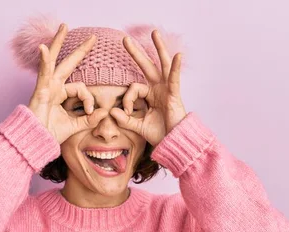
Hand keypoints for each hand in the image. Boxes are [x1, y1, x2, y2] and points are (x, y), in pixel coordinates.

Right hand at [28, 23, 108, 143]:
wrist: (35, 141)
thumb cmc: (51, 133)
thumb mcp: (76, 125)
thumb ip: (90, 119)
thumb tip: (105, 112)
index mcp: (61, 93)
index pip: (82, 88)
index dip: (89, 99)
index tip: (90, 111)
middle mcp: (54, 86)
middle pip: (67, 63)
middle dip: (79, 50)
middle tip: (93, 37)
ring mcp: (46, 86)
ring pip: (53, 60)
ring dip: (58, 41)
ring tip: (64, 26)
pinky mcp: (40, 91)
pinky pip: (43, 73)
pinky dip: (43, 60)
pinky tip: (43, 47)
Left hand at [109, 30, 186, 146]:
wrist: (174, 143)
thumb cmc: (160, 134)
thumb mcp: (138, 126)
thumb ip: (125, 119)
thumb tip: (111, 111)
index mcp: (150, 95)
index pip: (134, 88)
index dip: (128, 99)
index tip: (126, 111)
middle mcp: (158, 89)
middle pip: (146, 66)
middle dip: (136, 53)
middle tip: (124, 39)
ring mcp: (167, 90)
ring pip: (162, 65)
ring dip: (159, 48)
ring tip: (155, 33)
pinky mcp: (174, 94)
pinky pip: (174, 78)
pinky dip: (176, 67)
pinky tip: (177, 55)